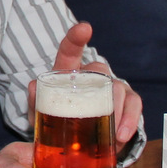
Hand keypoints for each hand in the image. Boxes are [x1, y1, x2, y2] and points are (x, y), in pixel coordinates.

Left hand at [29, 21, 143, 144]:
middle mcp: (92, 74)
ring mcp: (112, 86)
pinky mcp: (127, 101)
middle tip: (98, 116)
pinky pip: (133, 104)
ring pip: (119, 88)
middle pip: (100, 70)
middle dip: (102, 91)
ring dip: (117, 112)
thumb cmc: (55, 119)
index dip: (76, 38)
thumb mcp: (40, 113)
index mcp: (68, 72)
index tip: (84, 28)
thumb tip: (33, 88)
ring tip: (114, 135)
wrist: (75, 139)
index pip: (70, 50)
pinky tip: (121, 136)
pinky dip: (130, 120)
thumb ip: (34, 101)